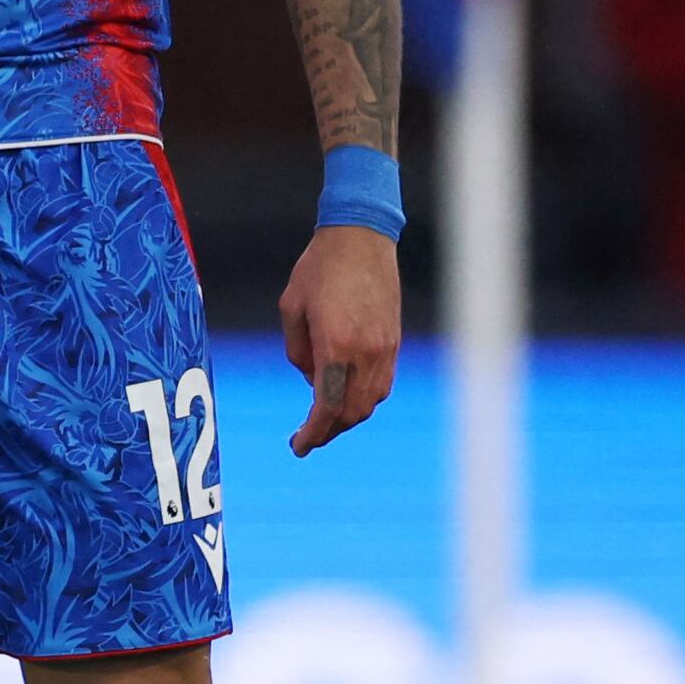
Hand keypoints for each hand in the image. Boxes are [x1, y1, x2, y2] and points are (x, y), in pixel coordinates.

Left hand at [277, 220, 399, 454]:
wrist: (361, 237)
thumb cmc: (318, 268)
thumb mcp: (291, 308)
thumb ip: (297, 350)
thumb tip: (311, 379)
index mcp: (336, 345)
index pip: (327, 407)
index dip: (313, 433)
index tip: (299, 447)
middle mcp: (366, 352)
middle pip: (351, 412)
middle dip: (329, 431)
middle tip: (307, 438)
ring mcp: (385, 348)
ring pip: (370, 401)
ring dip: (348, 417)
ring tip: (324, 420)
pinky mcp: (393, 340)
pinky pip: (382, 383)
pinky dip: (364, 398)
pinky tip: (346, 395)